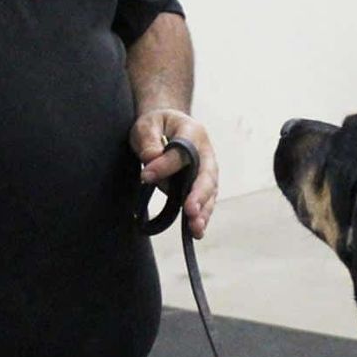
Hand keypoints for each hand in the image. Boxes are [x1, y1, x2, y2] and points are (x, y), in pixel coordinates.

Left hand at [130, 109, 217, 239]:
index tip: (146, 176)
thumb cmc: (157, 124)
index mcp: (193, 132)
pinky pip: (205, 202)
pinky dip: (202, 216)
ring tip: (196, 228)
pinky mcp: (202, 185)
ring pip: (210, 192)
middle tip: (190, 210)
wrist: (169, 126)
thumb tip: (151, 160)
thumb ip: (148, 141)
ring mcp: (207, 170)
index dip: (166, 165)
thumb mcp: (147, 125)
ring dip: (203, 211)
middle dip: (199, 194)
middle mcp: (206, 152)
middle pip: (207, 175)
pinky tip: (196, 232)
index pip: (182, 151)